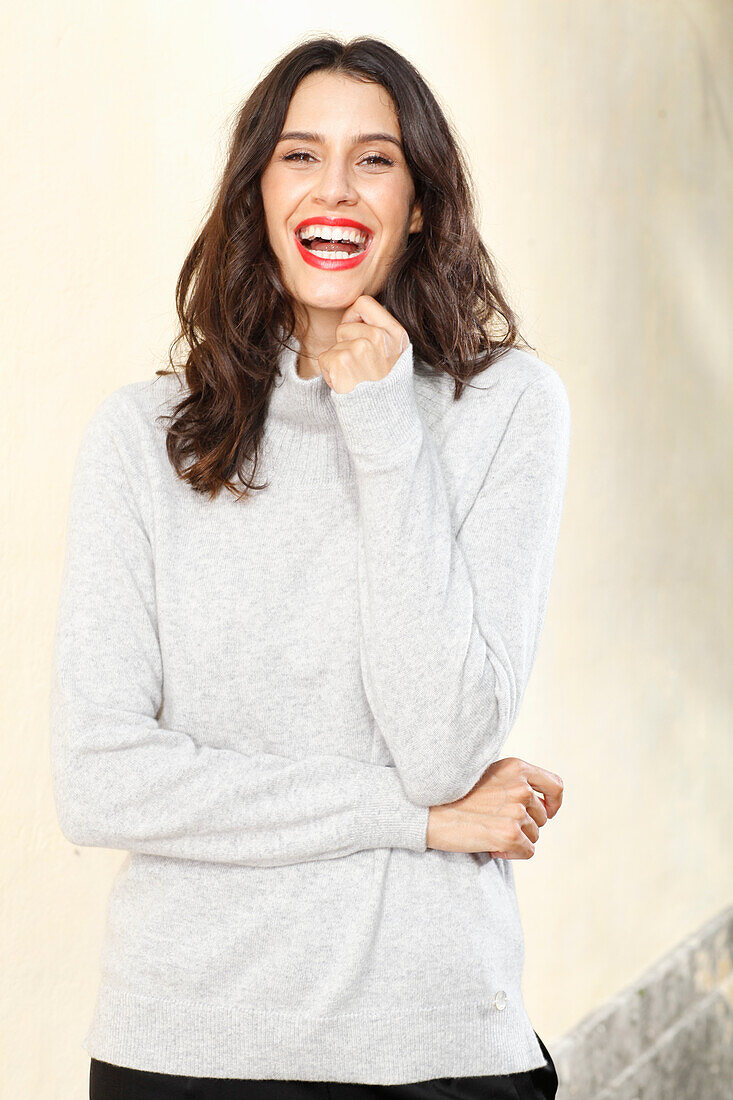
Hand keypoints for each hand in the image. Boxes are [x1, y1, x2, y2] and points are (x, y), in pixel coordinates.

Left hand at [318, 295, 408, 393]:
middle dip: (346, 344)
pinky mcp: (342, 362)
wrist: (383, 419)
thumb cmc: (384, 386)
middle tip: (360, 366)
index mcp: (396, 334)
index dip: (353, 317)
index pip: (363, 302)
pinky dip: (330, 372)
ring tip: (355, 377)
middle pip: (344, 326)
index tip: (357, 334)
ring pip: (335, 343)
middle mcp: (380, 338)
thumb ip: (379, 330)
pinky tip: (346, 383)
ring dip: (339, 361)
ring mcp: (361, 350)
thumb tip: (353, 310)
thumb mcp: (394, 354)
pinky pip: (325, 357)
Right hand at [425, 757, 563, 858]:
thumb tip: (536, 804)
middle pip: (542, 817)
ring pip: (534, 836)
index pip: (555, 786)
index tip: (546, 813)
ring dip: (516, 841)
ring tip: (489, 834)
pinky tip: (490, 847)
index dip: (553, 803)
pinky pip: (527, 851)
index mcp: (516, 767)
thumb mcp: (486, 775)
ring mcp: (517, 811)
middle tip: (497, 826)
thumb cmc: (451, 796)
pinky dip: (510, 854)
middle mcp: (521, 787)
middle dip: (525, 826)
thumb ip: (511, 782)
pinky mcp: (511, 834)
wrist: (425, 811)